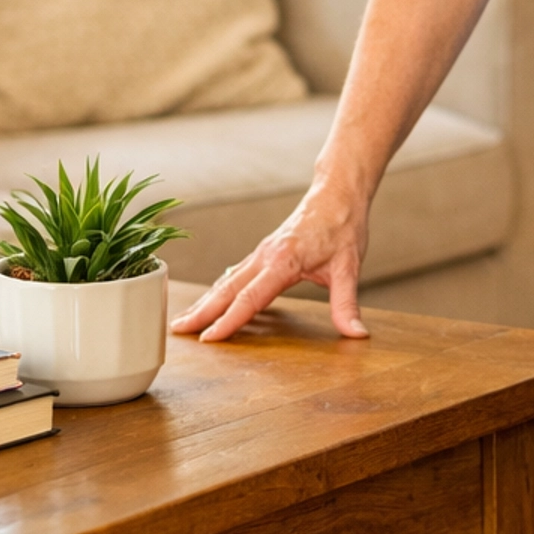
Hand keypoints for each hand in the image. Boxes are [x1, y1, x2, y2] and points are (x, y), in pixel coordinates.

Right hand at [169, 183, 371, 342]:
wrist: (337, 194)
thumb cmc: (343, 227)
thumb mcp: (350, 267)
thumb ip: (347, 304)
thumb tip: (357, 334)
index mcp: (284, 260)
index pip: (250, 297)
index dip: (229, 320)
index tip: (209, 339)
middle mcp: (265, 255)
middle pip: (227, 288)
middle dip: (201, 311)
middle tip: (177, 332)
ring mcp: (261, 252)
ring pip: (226, 280)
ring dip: (204, 301)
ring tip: (182, 321)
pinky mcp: (263, 252)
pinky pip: (235, 274)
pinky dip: (218, 290)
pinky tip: (210, 302)